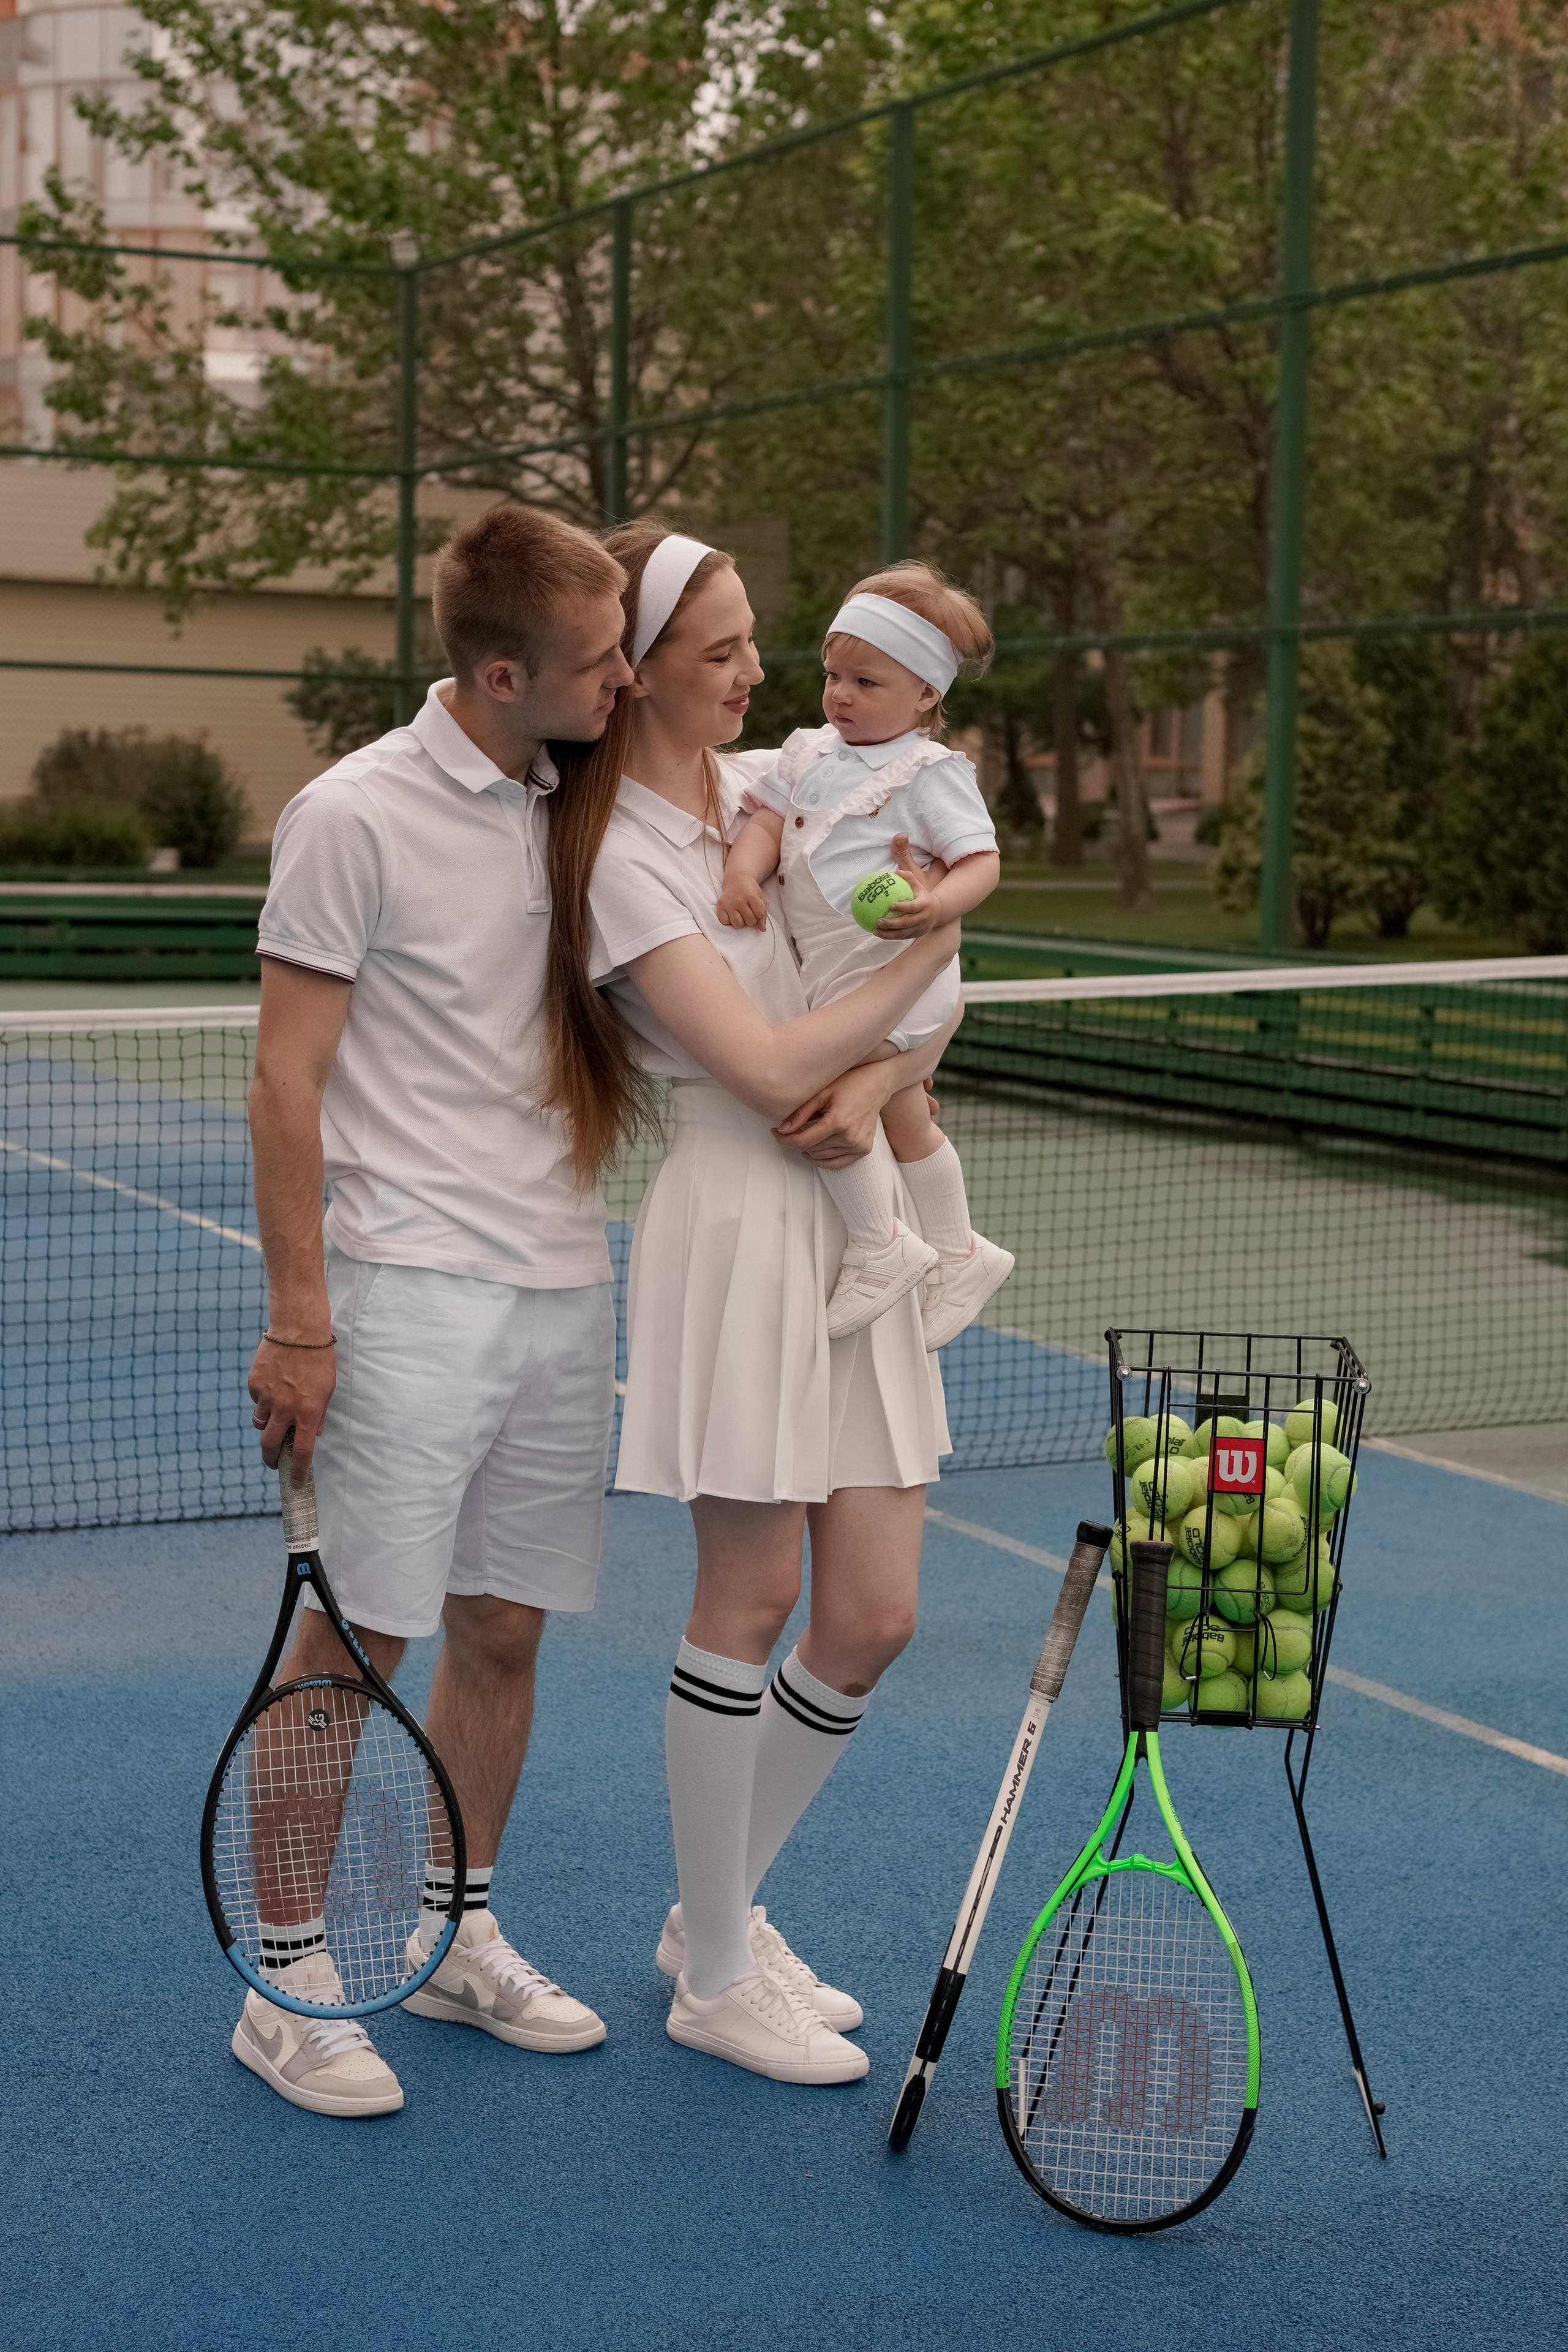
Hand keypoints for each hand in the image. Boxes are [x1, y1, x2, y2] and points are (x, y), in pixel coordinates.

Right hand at [248, 1333, 336, 1473]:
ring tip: (275, 1414)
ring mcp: (267, 1397)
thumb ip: (320, 1413)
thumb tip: (315, 1432)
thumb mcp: (328, 1388)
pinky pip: (257, 1400)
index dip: (297, 1471)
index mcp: (308, 1412)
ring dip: (266, 1424)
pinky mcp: (254, 1384)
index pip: (301, 1451)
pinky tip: (273, 1383)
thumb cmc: (319, 1358)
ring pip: (260, 1422)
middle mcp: (285, 1409)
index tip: (294, 1481)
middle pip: (270, 1445)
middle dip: (270, 1458)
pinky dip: (263, 1398)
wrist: (298, 1329)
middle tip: (272, 1461)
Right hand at [716, 872, 769, 929]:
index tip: (757, 909)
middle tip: (748, 910)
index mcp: (751, 896)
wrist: (737, 880)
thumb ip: (763, 914)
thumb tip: (762, 929)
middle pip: (750, 921)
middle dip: (751, 918)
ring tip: (740, 913)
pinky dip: (729, 921)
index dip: (760, 915)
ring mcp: (729, 903)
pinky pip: (725, 922)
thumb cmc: (750, 891)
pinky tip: (732, 913)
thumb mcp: (760, 899)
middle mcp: (739, 900)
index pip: (759, 914)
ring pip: (737, 924)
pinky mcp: (720, 906)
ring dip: (741, 921)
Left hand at [773, 1061, 891, 1166]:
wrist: (877, 1084)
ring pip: (821, 1158)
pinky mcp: (863, 1150)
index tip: (775, 1133)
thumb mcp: (821, 1093)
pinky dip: (822, 1159)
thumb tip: (783, 1130)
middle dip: (796, 1141)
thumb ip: (801, 1113)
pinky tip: (815, 1149)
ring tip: (807, 1133)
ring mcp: (858, 1146)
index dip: (784, 1140)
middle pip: (811, 1150)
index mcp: (838, 1122)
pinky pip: (836, 1164)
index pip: (803, 1141)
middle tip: (790, 1129)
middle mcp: (850, 1137)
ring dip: (809, 1149)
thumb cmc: (849, 1083)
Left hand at [875, 834, 947, 939]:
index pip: (913, 907)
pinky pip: (901, 937)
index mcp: (924, 903)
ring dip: (888, 934)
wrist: (938, 909)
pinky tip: (876, 933)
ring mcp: (921, 928)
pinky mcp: (916, 934)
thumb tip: (899, 841)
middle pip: (907, 923)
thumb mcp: (918, 877)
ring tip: (874, 929)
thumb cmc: (923, 890)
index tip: (890, 906)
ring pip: (903, 933)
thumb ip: (906, 865)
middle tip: (878, 920)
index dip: (902, 908)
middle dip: (892, 924)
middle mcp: (924, 917)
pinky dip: (890, 937)